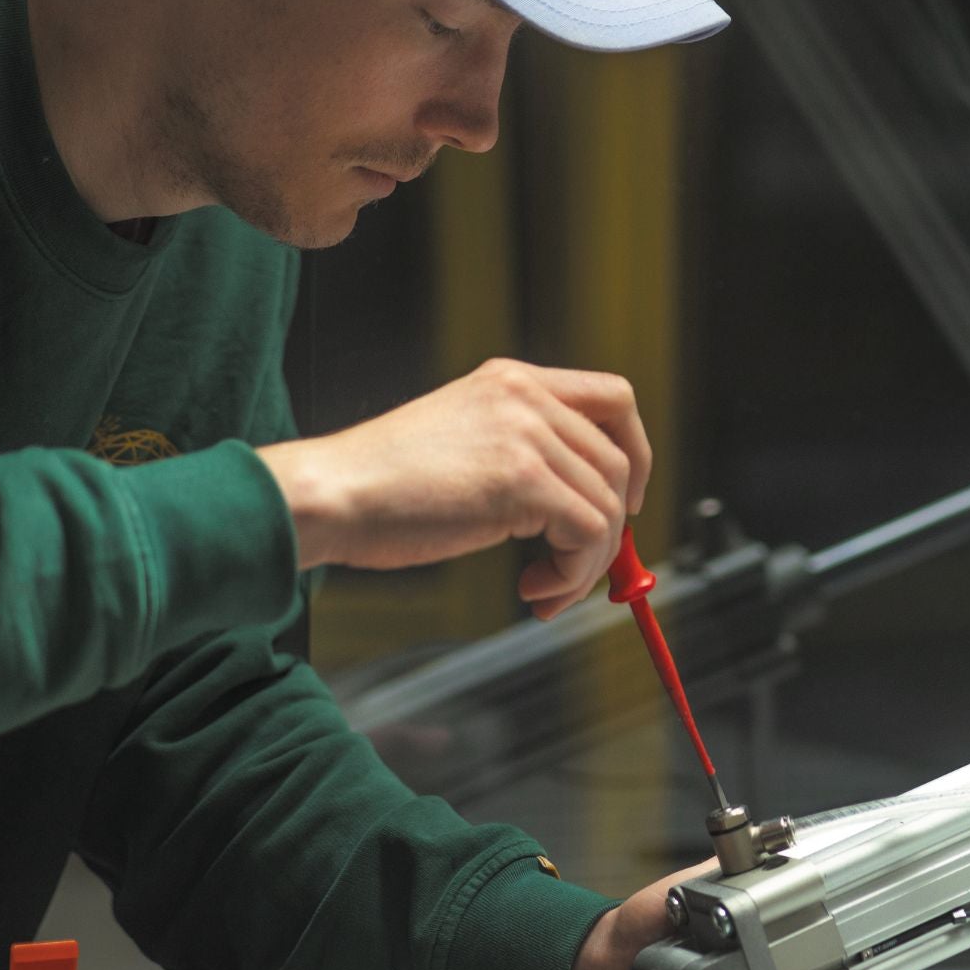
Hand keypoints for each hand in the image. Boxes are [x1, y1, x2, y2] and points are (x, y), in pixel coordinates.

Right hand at [258, 358, 650, 616]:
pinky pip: (587, 536)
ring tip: (545, 588)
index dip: (636, 452)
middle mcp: (527, 397)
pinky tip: (533, 588)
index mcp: (514, 380)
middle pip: (619, 462)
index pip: (615, 398)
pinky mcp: (522, 482)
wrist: (332, 494)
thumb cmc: (383, 485)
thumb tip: (586, 510)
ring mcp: (526, 436)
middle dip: (611, 529)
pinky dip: (572, 575)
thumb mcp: (465, 443)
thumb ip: (524, 455)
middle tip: (575, 569)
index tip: (626, 500)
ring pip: (608, 507)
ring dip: (586, 563)